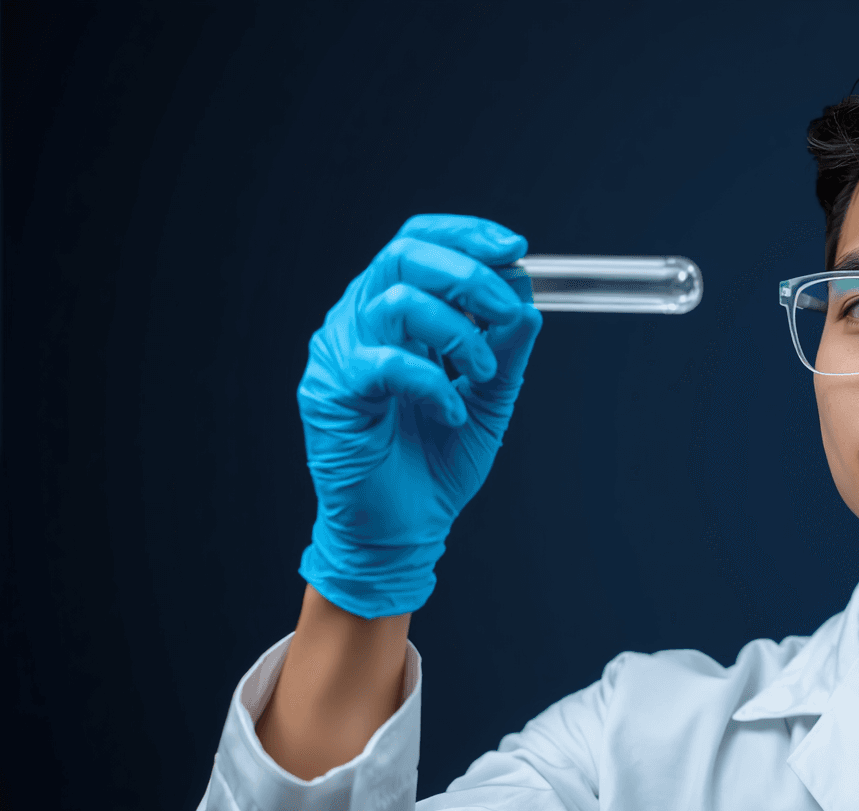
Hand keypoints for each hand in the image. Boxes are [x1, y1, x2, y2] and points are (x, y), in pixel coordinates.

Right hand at [296, 214, 540, 617]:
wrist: (404, 528)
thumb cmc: (435, 462)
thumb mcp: (490, 398)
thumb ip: (507, 350)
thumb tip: (528, 301)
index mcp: (396, 310)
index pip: (418, 241)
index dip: (465, 234)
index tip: (515, 248)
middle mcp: (361, 320)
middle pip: (403, 255)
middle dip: (468, 274)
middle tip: (505, 310)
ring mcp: (340, 353)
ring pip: (394, 302)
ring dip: (456, 332)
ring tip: (480, 374)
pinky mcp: (330, 392)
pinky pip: (382, 365)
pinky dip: (430, 384)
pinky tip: (450, 412)